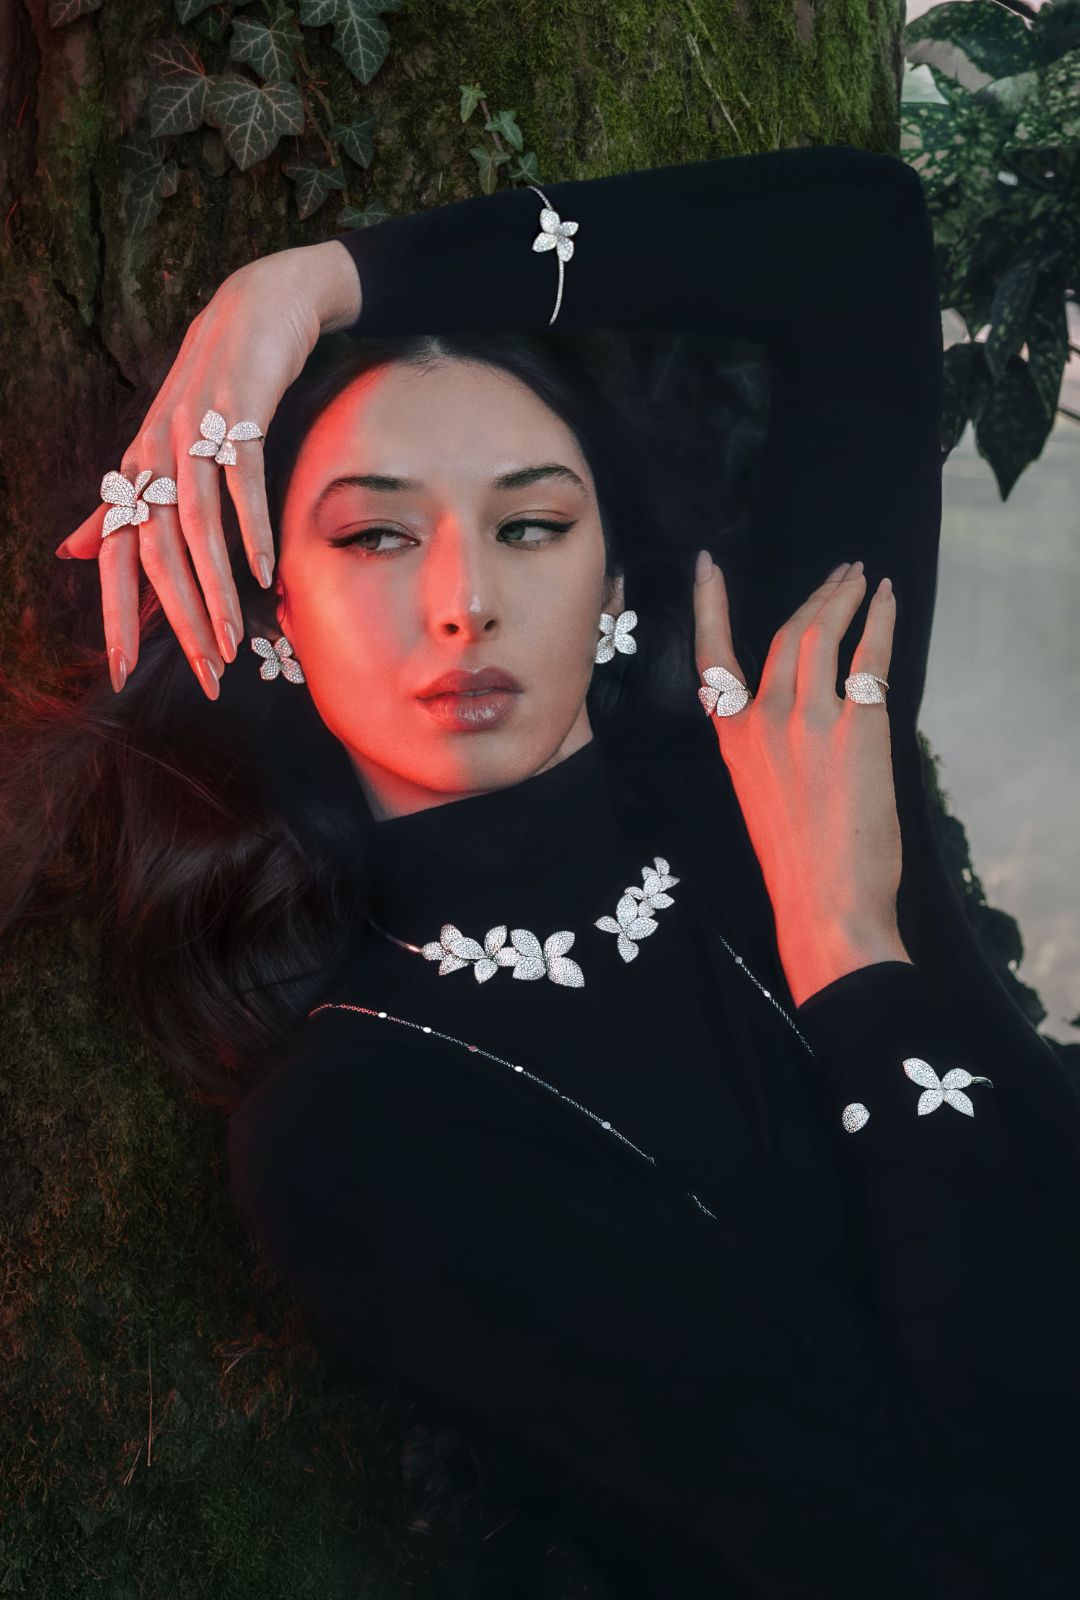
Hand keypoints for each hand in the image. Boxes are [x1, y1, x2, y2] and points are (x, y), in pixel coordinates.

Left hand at [53, 240, 361, 698]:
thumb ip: (122, 503)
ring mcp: (195, 431)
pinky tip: (262, 572)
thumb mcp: (162, 448)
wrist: (257, 304)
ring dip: (214, 589)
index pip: (120, 557)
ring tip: (232, 641)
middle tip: (205, 675)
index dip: (117, 615)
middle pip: (157, 553)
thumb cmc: (214, 386)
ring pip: (196, 527)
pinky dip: (250, 528)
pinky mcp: (240, 411)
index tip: (123, 673)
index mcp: (138, 470)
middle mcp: (157, 454)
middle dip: (179, 621)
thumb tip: (76, 552)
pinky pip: (241, 481)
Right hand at [691, 552, 911, 1006]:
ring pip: (825, 633)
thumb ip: (767, 742)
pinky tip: (888, 604)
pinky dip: (882, 622)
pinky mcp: (859, 728)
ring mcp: (810, 720)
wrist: (826, 901)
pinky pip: (870, 658)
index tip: (707, 564)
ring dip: (847, 596)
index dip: (709, 603)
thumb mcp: (759, 792)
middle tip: (840, 573)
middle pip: (788, 633)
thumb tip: (804, 702)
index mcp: (732, 738)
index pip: (712, 656)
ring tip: (863, 578)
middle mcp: (763, 720)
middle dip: (816, 594)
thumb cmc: (798, 859)